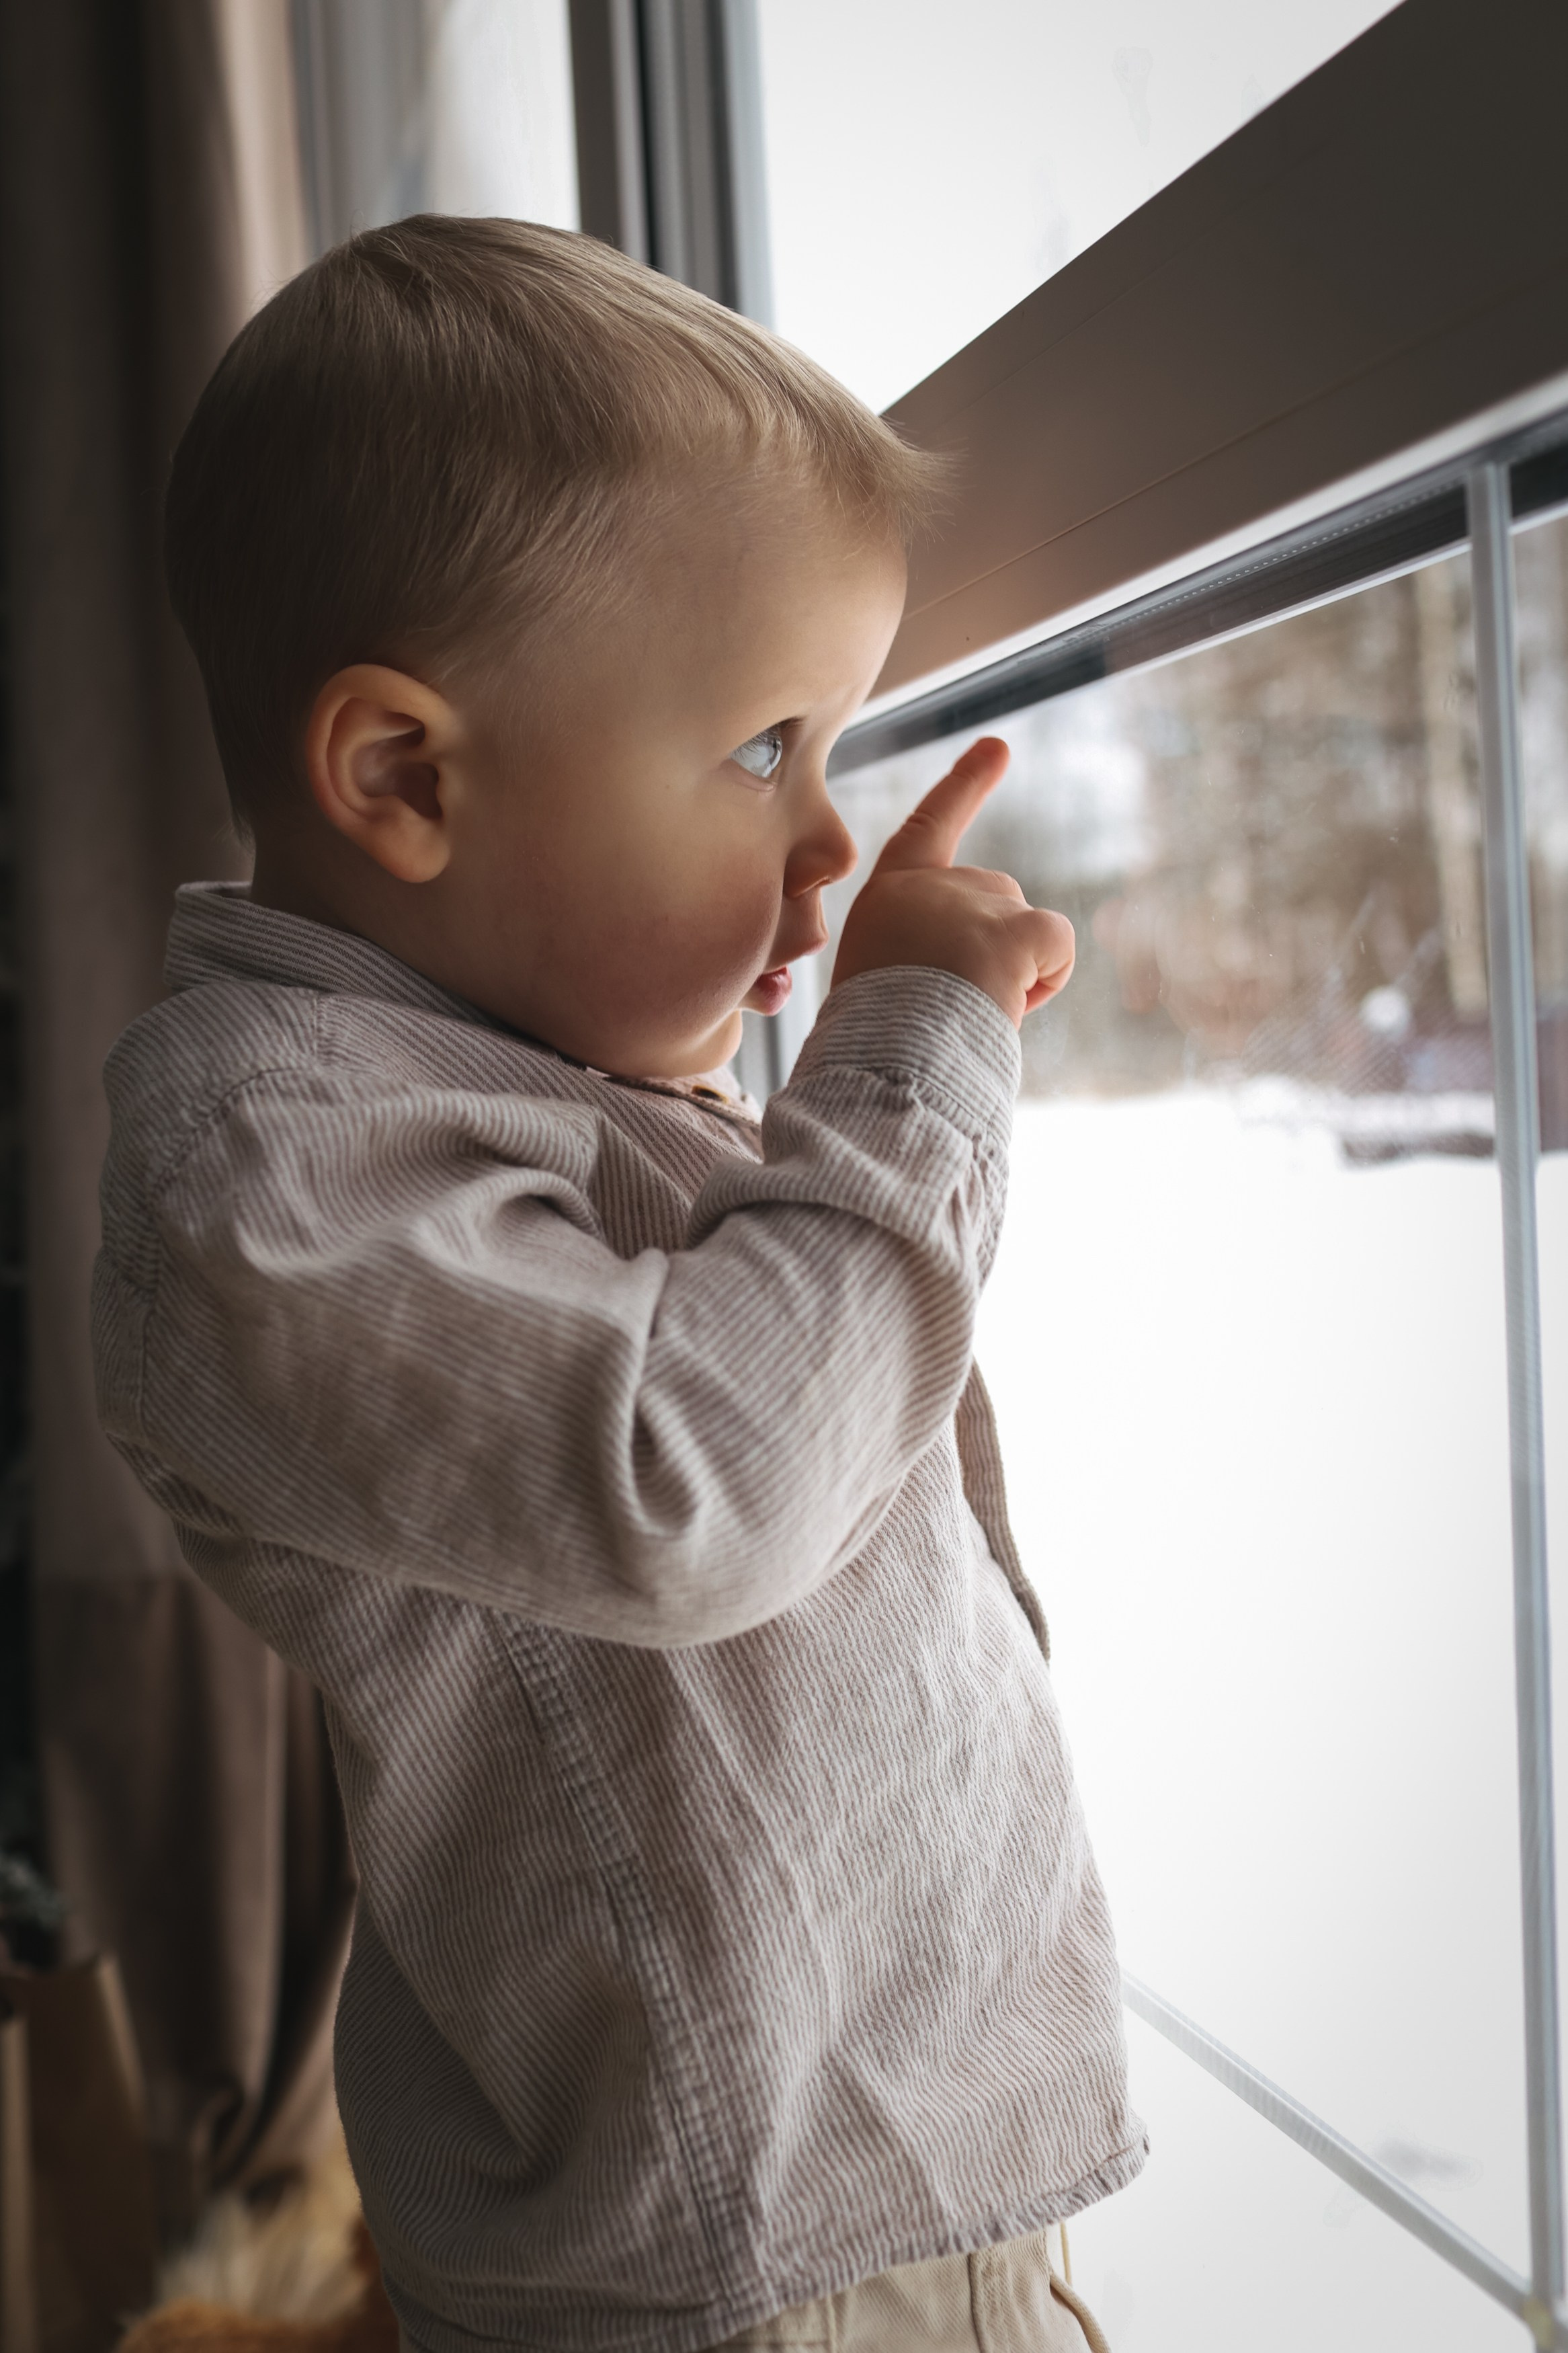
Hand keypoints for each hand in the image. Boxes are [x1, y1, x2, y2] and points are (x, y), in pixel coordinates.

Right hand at [831, 737, 1074, 1026]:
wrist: (885, 1062)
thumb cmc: (878, 1039)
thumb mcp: (879, 979)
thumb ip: (918, 953)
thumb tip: (975, 972)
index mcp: (886, 897)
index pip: (928, 828)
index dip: (964, 785)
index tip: (998, 747)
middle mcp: (928, 885)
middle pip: (994, 898)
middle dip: (993, 948)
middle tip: (952, 1002)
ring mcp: (971, 902)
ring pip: (1027, 926)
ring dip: (1015, 972)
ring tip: (968, 1014)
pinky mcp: (1011, 930)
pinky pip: (1057, 945)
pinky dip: (1048, 977)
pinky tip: (1010, 1007)